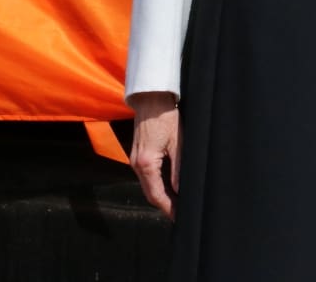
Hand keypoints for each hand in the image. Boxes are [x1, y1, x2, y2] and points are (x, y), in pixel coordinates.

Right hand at [130, 92, 181, 219]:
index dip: (168, 208)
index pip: (156, 195)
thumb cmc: (166, 117)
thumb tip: (180, 191)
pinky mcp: (138, 154)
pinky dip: (157, 184)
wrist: (151, 99)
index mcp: (146, 163)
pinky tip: (169, 187)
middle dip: (165, 205)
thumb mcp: (178, 144)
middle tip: (180, 214)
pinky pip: (146, 176)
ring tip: (178, 203)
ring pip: (147, 185)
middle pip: (150, 193)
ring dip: (161, 195)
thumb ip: (179, 170)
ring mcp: (135, 159)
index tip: (179, 217)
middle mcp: (136, 164)